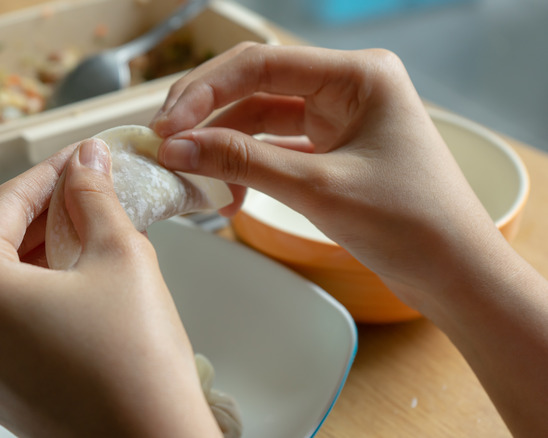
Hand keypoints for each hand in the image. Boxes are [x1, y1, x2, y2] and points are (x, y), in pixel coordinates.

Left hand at [0, 140, 219, 437]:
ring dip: (44, 256)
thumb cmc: (135, 359)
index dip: (48, 174)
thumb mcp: (119, 255)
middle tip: (91, 190)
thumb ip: (94, 196)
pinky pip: (8, 327)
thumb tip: (88, 160)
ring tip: (91, 233)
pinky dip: (39, 298)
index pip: (3, 207)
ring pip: (3, 290)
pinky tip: (81, 284)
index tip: (79, 157)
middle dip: (47, 216)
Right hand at [150, 43, 500, 311]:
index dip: (206, 91)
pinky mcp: (331, 149)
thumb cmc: (410, 224)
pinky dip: (246, 167)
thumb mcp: (317, 188)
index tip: (168, 126)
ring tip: (188, 174)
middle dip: (207, 114)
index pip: (262, 64)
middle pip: (255, 85)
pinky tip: (225, 194)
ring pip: (260, 119)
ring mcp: (338, 118)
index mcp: (358, 76)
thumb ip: (244, 162)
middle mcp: (347, 87)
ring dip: (222, 146)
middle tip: (164, 143)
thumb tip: (176, 148)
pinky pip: (274, 147)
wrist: (455, 273)